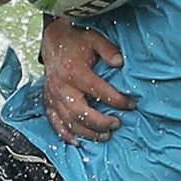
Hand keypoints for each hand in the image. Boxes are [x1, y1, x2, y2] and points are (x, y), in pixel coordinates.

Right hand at [42, 19, 137, 142]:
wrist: (53, 38)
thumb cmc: (76, 39)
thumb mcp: (94, 39)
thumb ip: (108, 50)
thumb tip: (121, 62)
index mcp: (75, 72)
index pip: (100, 91)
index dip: (118, 100)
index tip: (131, 105)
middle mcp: (62, 87)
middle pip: (82, 113)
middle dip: (101, 123)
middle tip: (117, 124)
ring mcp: (53, 96)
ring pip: (70, 122)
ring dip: (88, 132)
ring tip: (105, 136)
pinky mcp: (48, 101)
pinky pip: (55, 122)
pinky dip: (65, 134)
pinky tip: (77, 142)